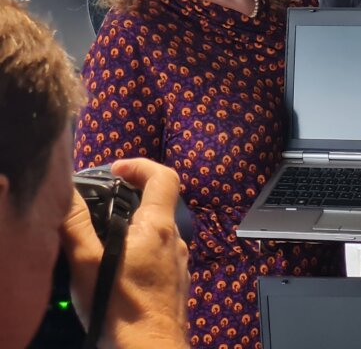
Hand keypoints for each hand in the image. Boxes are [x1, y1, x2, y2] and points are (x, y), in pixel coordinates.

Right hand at [61, 158, 188, 348]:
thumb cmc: (120, 308)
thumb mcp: (87, 262)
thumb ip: (76, 225)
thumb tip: (68, 192)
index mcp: (159, 227)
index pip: (164, 176)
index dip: (141, 165)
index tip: (116, 169)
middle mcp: (176, 240)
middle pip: (159, 203)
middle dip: (131, 198)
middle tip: (101, 204)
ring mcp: (179, 262)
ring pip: (159, 232)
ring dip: (134, 227)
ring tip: (103, 239)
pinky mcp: (175, 282)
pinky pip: (160, 255)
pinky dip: (140, 251)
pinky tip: (118, 270)